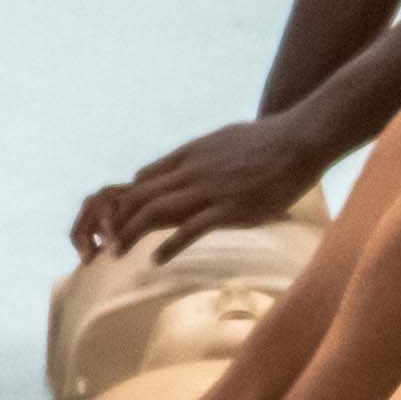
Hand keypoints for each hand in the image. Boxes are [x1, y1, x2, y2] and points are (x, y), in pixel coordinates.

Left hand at [72, 110, 322, 260]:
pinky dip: (169, 245)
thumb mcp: (224, 140)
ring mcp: (209, 189)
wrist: (299, 140)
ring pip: (156, 211)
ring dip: (131, 233)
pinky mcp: (229, 208)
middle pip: (142, 196)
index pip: (145, 178)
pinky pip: (191, 229)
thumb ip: (202, 155)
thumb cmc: (268, 141)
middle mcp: (192, 171)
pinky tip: (156, 260)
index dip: (126, 201)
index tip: (114, 220)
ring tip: (116, 253)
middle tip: (101, 242)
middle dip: (116, 220)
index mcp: (191, 155)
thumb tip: (187, 167)